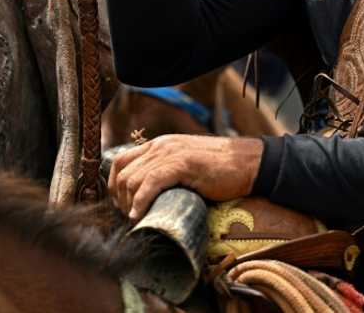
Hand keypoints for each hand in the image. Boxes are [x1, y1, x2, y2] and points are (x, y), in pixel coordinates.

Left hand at [108, 134, 263, 220]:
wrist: (248, 162)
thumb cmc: (221, 170)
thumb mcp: (186, 166)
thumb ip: (167, 172)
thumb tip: (150, 197)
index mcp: (160, 145)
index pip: (121, 161)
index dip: (114, 186)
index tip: (122, 206)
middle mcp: (161, 146)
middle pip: (123, 172)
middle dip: (119, 199)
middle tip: (128, 218)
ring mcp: (171, 153)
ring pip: (133, 178)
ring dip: (128, 204)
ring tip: (135, 220)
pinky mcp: (182, 164)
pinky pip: (150, 183)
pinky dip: (140, 202)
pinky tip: (140, 215)